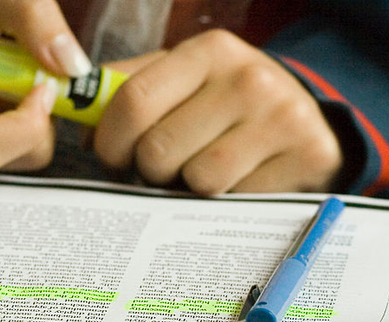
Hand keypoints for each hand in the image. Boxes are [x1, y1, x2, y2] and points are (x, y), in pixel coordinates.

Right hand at [0, 0, 90, 173]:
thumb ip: (28, 15)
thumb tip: (74, 68)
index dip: (27, 124)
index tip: (42, 83)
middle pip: (11, 158)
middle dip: (35, 115)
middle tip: (22, 67)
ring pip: (16, 160)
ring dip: (26, 118)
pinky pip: (7, 158)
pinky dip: (15, 127)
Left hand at [94, 29, 343, 193]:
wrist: (308, 123)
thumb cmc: (225, 107)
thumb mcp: (183, 82)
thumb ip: (129, 91)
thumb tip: (81, 122)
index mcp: (207, 51)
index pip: (133, 101)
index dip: (109, 141)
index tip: (111, 158)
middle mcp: (248, 77)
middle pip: (159, 150)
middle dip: (148, 171)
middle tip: (162, 169)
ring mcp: (281, 117)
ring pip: (197, 181)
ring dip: (188, 189)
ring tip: (200, 173)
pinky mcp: (306, 156)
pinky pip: (236, 201)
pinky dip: (226, 202)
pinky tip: (236, 183)